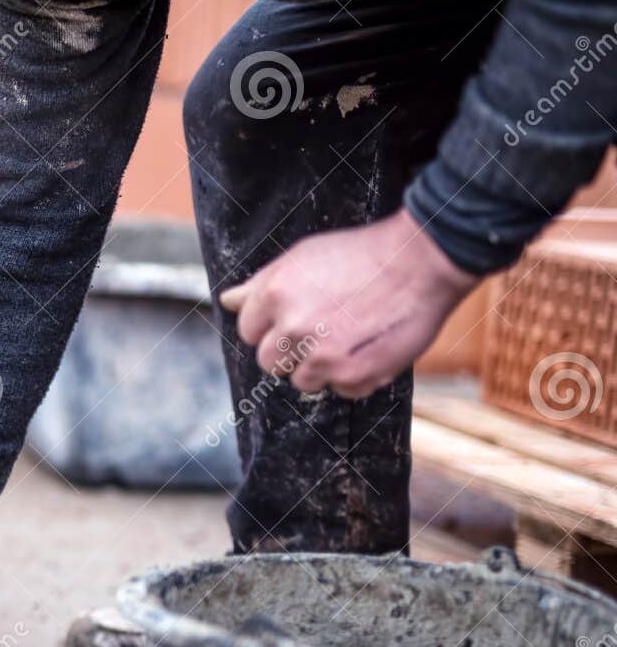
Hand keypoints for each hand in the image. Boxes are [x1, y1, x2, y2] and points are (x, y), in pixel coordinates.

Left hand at [220, 208, 477, 399]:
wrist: (421, 262)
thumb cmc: (362, 255)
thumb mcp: (303, 257)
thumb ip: (262, 284)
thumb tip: (227, 301)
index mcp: (274, 296)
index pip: (247, 330)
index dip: (270, 326)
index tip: (294, 317)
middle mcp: (292, 328)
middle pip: (268, 362)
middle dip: (289, 351)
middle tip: (322, 329)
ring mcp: (321, 356)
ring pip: (300, 381)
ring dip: (320, 367)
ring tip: (347, 337)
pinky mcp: (352, 376)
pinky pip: (338, 391)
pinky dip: (352, 377)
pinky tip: (367, 348)